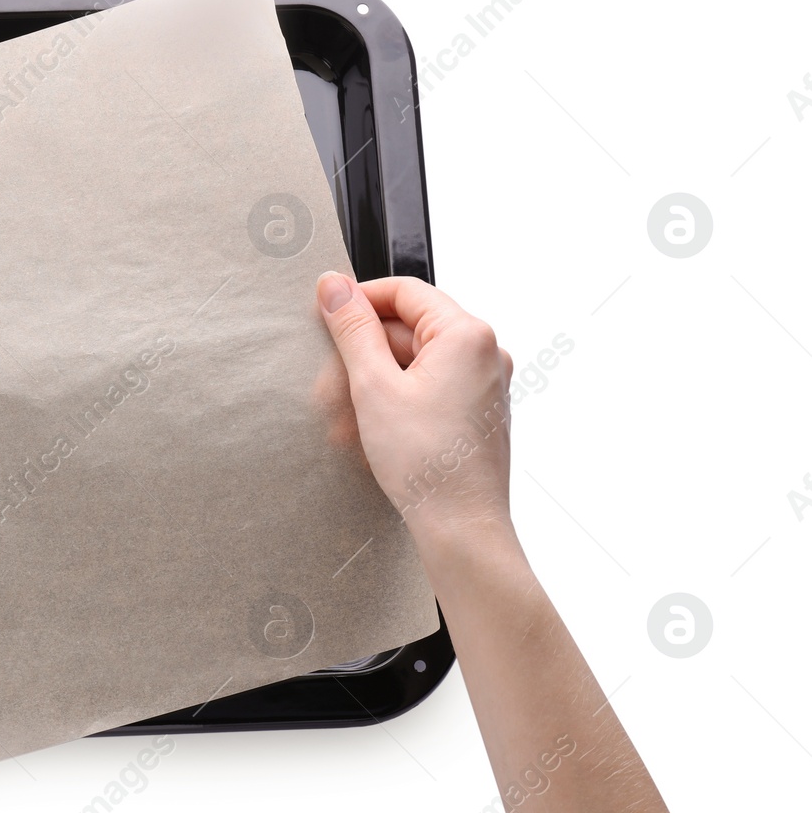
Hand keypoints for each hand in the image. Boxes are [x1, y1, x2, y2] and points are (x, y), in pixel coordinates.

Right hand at [314, 272, 514, 546]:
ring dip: (373, 386)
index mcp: (467, 335)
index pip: (405, 292)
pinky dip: (395, 403)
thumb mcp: (374, 387)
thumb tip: (334, 286)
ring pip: (413, 364)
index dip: (360, 300)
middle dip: (362, 357)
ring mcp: (483, 384)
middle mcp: (484, 353)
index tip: (326, 315)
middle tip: (328, 387)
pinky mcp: (475, 412)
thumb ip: (352, 330)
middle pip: (407, 330)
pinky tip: (368, 432)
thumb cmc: (428, 463)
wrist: (462, 526)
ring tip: (344, 421)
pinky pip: (427, 390)